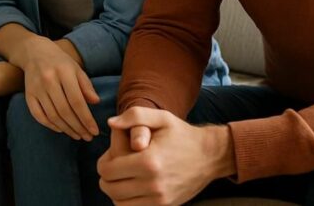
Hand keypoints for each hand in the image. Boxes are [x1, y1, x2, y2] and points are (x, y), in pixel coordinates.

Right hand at [14, 36, 99, 139]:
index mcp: (64, 72)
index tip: (94, 131)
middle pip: (65, 110)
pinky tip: (60, 129)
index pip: (76, 100)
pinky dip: (50, 125)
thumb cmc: (60, 62)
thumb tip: (96, 102)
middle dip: (78, 127)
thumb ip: (86, 85)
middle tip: (87, 137)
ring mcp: (36, 88)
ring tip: (77, 135)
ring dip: (66, 129)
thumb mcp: (76, 69)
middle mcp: (48, 80)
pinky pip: (38, 115)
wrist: (35, 53)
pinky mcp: (28, 95)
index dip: (86, 118)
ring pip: (52, 115)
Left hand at [97, 106, 234, 204]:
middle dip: (106, 178)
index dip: (103, 163)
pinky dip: (128, 202)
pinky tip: (132, 189)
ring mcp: (160, 198)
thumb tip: (110, 123)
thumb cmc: (182, 134)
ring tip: (121, 179)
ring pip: (120, 203)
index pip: (108, 170)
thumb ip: (133, 116)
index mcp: (148, 161)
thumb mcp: (161, 118)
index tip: (109, 158)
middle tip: (112, 168)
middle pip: (110, 188)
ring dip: (115, 192)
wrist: (210, 156)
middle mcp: (153, 184)